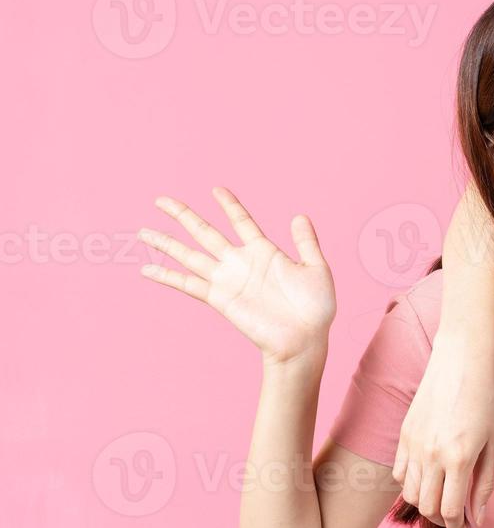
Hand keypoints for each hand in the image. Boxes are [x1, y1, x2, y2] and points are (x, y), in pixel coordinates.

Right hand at [138, 187, 334, 364]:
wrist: (305, 339)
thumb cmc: (315, 309)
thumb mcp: (316, 269)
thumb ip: (306, 242)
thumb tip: (300, 215)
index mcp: (264, 252)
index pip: (240, 222)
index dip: (229, 205)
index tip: (216, 189)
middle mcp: (240, 263)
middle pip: (205, 232)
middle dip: (183, 216)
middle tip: (160, 200)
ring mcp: (228, 280)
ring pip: (190, 254)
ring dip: (166, 243)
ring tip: (143, 231)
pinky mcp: (220, 299)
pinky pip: (189, 284)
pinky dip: (168, 277)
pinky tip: (147, 270)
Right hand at [394, 334, 493, 527]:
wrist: (460, 363)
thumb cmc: (484, 402)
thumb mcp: (493, 444)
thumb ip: (485, 484)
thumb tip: (479, 517)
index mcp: (459, 458)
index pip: (450, 510)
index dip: (456, 526)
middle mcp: (432, 455)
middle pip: (427, 507)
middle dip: (441, 519)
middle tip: (454, 519)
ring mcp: (413, 445)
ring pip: (410, 494)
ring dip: (425, 505)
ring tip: (441, 501)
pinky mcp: (403, 436)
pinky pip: (399, 473)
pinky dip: (410, 485)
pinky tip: (427, 480)